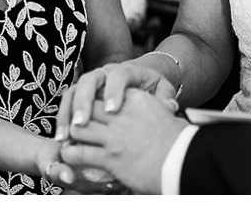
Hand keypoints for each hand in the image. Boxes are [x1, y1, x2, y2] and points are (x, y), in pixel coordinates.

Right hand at [55, 61, 177, 139]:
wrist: (141, 80)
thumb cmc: (152, 86)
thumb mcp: (162, 89)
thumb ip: (165, 97)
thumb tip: (170, 107)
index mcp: (126, 70)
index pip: (118, 75)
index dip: (114, 91)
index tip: (112, 110)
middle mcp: (105, 73)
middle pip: (89, 81)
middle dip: (84, 102)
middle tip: (81, 124)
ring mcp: (90, 83)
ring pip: (73, 92)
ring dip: (67, 114)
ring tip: (65, 137)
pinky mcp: (80, 94)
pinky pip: (67, 104)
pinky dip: (62, 121)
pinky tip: (62, 140)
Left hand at [61, 91, 187, 193]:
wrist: (182, 159)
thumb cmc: (178, 138)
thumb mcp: (165, 111)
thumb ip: (157, 104)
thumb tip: (166, 104)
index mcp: (136, 98)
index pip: (106, 91)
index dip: (96, 99)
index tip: (92, 106)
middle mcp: (122, 114)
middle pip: (89, 107)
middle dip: (78, 114)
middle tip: (73, 123)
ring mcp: (114, 136)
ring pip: (79, 128)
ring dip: (71, 134)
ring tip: (68, 139)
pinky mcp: (110, 157)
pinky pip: (80, 153)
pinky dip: (71, 155)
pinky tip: (71, 156)